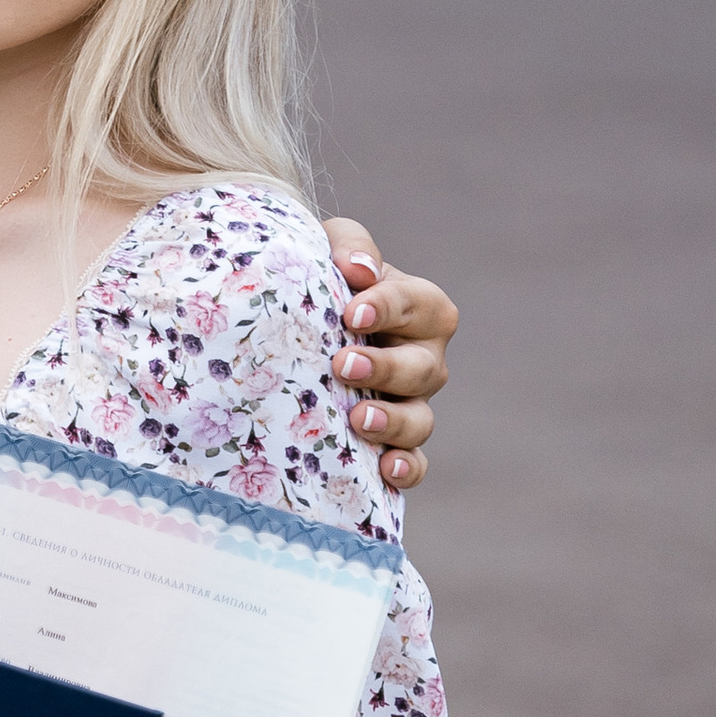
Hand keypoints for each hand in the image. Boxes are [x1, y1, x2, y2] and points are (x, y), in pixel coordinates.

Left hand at [321, 220, 458, 492]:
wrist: (292, 321)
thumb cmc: (322, 278)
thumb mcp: (329, 248)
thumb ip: (350, 246)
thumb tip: (357, 269)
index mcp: (418, 308)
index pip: (416, 304)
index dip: (388, 308)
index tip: (350, 314)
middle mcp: (423, 358)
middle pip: (423, 367)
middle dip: (386, 368)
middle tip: (343, 365)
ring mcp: (411, 403)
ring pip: (420, 419)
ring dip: (394, 421)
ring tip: (359, 418)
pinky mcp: (392, 442)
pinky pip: (415, 462)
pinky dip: (407, 468)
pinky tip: (386, 470)